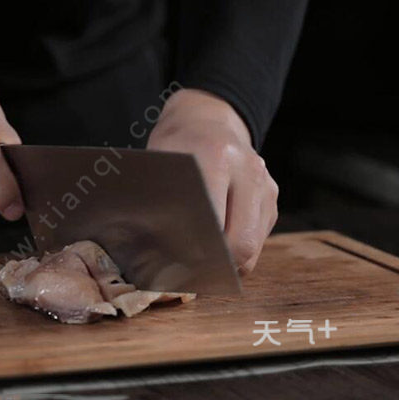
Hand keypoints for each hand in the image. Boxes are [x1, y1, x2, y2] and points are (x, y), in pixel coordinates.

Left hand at [147, 89, 278, 274]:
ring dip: (228, 263)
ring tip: (200, 266)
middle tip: (189, 276)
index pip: (212, 223)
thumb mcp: (160, 165)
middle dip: (215, 267)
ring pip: (254, 247)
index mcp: (217, 158)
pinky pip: (259, 238)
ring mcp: (267, 185)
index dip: (195, 253)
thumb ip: (162, 204)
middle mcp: (250, 172)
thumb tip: (157, 253)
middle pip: (241, 243)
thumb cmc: (176, 146)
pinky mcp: (273, 197)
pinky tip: (215, 245)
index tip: (175, 269)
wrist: (207, 119)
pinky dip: (237, 249)